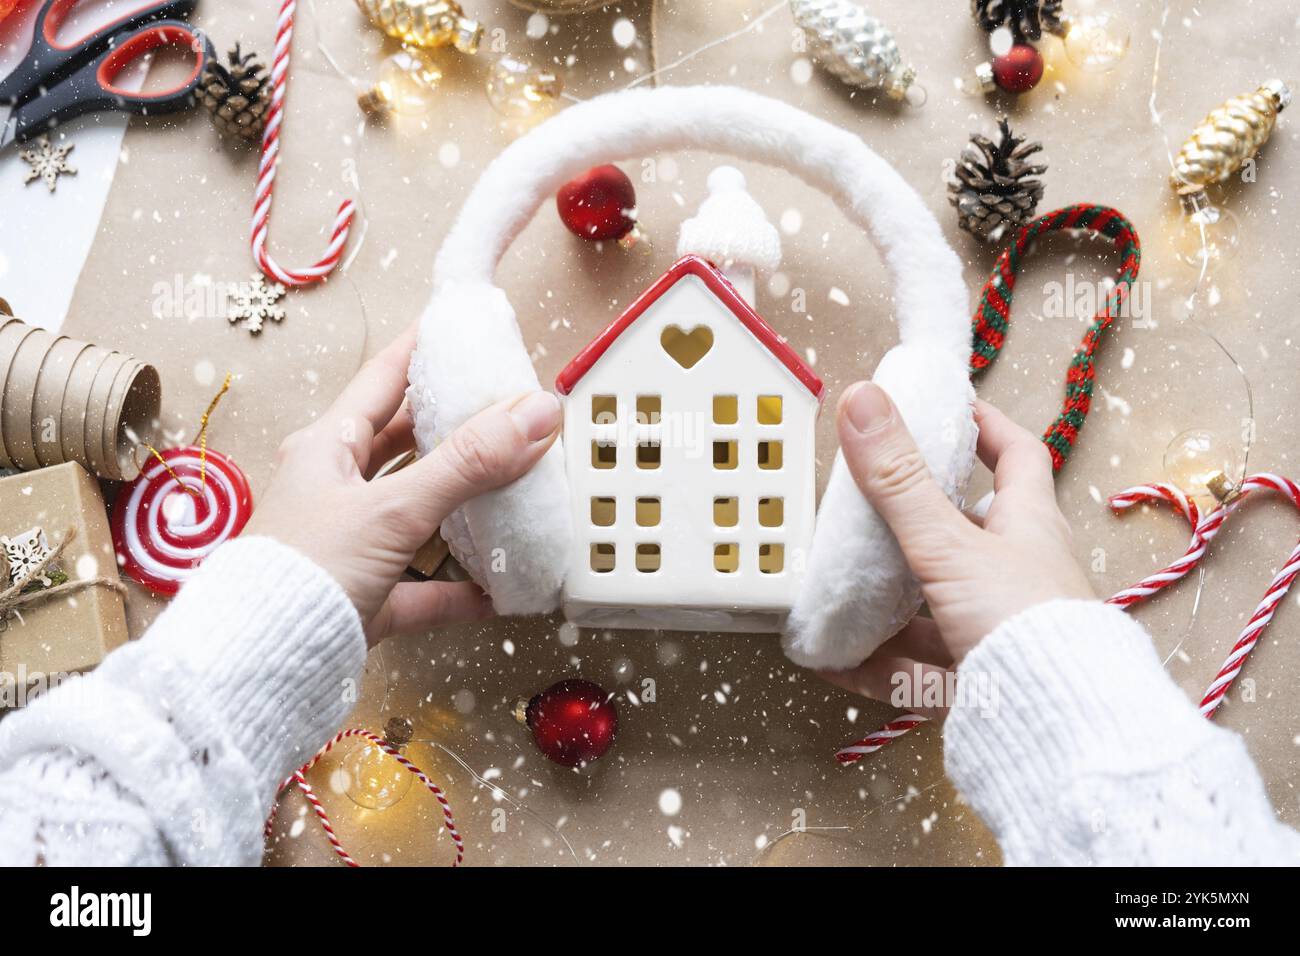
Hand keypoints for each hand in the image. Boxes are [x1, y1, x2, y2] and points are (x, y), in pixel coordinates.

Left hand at [244, 324, 561, 646]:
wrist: (259, 667)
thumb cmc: (308, 569)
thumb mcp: (394, 508)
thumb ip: (469, 463)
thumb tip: (538, 410)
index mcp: (328, 447)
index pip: (383, 378)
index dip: (422, 346)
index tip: (462, 322)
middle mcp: (336, 489)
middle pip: (405, 443)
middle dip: (456, 426)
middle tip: (509, 407)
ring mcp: (351, 545)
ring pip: (420, 512)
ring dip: (467, 505)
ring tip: (518, 486)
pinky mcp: (365, 600)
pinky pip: (424, 587)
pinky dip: (463, 588)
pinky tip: (504, 589)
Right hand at [821, 382, 1093, 703]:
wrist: (1057, 729)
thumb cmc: (1020, 620)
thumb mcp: (948, 544)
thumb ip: (898, 480)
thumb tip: (862, 399)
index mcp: (1029, 526)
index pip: (1017, 456)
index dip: (985, 426)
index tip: (947, 409)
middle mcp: (1021, 574)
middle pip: (966, 533)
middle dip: (913, 522)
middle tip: (864, 507)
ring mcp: (1000, 629)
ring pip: (935, 604)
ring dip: (885, 600)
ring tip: (835, 589)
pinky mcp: (980, 680)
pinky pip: (919, 666)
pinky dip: (876, 663)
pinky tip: (832, 659)